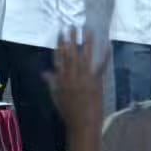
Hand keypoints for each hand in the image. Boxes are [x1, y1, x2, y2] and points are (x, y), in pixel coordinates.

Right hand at [48, 29, 103, 150]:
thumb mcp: (56, 97)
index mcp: (61, 80)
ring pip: (84, 56)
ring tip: (87, 30)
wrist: (82, 124)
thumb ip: (51, 83)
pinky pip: (100, 65)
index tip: (61, 33)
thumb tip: (44, 72)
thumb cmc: (68, 112)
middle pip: (71, 54)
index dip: (60, 45)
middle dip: (71, 39)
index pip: (59, 58)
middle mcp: (71, 77)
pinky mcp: (96, 82)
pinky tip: (106, 44)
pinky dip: (104, 54)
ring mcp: (84, 79)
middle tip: (72, 26)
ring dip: (86, 42)